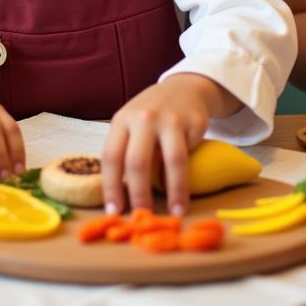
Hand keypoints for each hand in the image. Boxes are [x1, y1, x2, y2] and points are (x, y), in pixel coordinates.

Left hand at [101, 74, 220, 215]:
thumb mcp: (132, 126)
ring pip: (172, 161)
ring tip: (176, 213)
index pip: (111, 156)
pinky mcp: (193, 122)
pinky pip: (190, 154)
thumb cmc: (150, 116)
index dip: (111, 187)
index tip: (114, 211)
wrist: (183, 88)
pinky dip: (188, 176)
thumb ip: (126, 152)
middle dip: (140, 194)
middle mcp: (144, 118)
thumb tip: (121, 198)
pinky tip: (186, 190)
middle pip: (138, 161)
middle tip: (143, 216)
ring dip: (174, 192)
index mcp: (122, 120)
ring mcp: (170, 119)